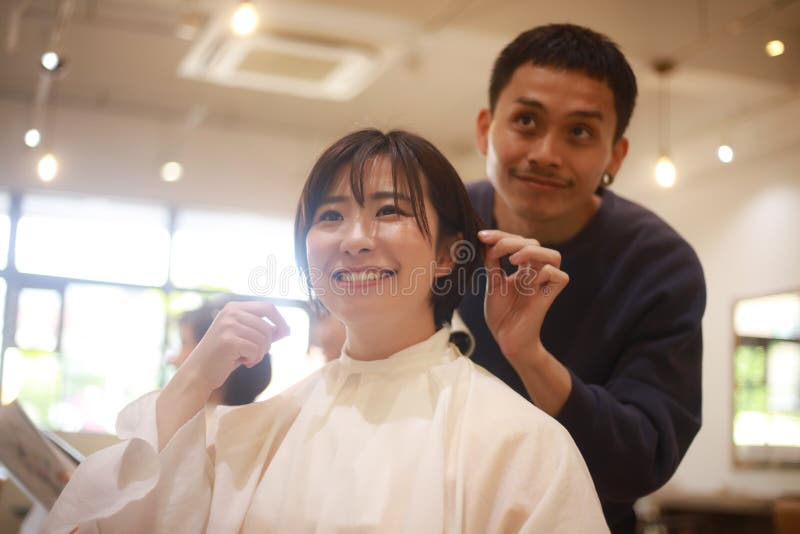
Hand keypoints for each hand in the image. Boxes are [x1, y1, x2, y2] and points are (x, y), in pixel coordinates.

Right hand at [180, 301, 289, 397]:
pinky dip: (254, 359)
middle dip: (267, 344)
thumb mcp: (243, 338)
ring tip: (247, 359)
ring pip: (263, 339)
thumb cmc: (223, 356)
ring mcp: (228, 325)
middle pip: (267, 326)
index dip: (280, 320)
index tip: (287, 332)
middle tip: (256, 354)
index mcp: (234, 307)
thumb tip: (286, 330)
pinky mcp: (228, 340)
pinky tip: (243, 363)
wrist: (198, 372)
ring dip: (260, 354)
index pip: (267, 307)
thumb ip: (262, 331)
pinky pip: (256, 350)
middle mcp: (230, 312)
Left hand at [478, 230, 568, 366]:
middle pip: (535, 243)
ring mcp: (544, 284)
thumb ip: (492, 263)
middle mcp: (536, 273)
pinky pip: (560, 276)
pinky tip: (527, 282)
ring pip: (554, 256)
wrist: (507, 340)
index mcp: (524, 268)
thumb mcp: (493, 283)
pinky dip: (544, 273)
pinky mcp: (549, 297)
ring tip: (513, 260)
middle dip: (512, 241)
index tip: (481, 236)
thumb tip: (486, 242)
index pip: (518, 241)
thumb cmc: (502, 315)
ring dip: (532, 252)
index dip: (501, 235)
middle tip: (494, 251)